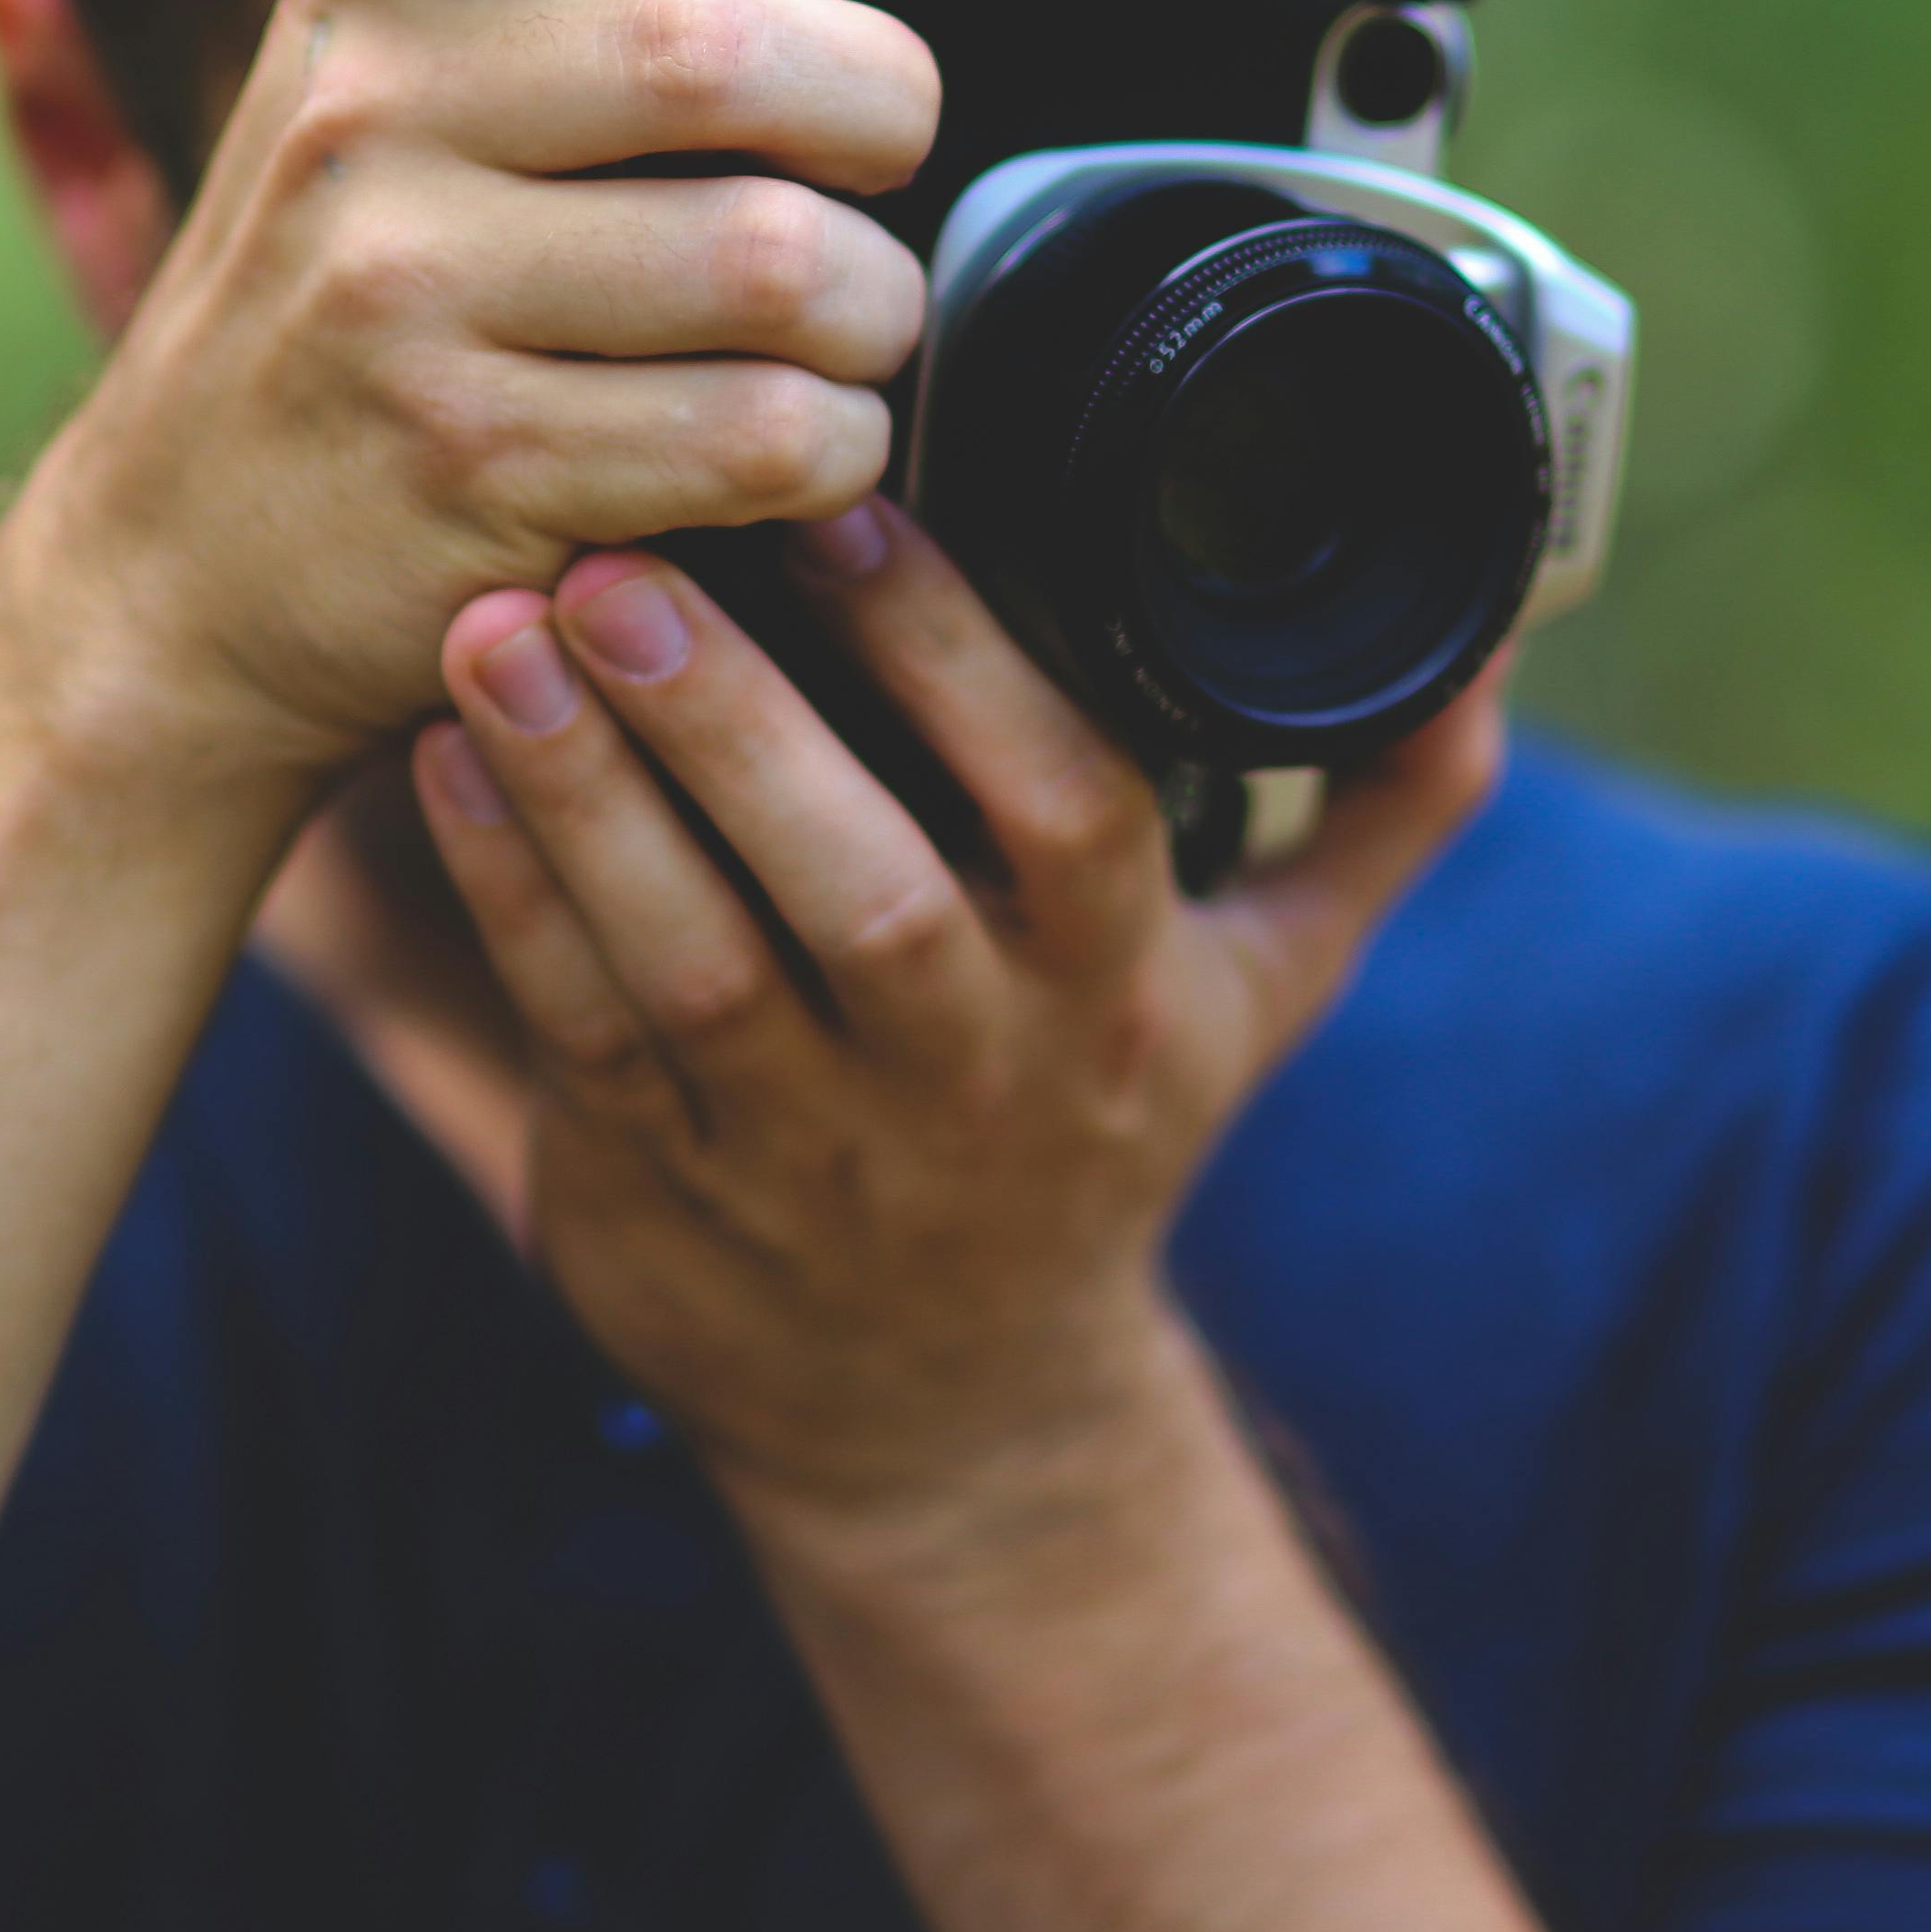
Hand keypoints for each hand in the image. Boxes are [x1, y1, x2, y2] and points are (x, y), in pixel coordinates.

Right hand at [0, 0, 940, 780]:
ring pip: (776, 263)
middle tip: (885, 158)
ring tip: (846, 327)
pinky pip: (763, 436)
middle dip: (886, 109)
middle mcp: (364, 119)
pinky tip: (797, 446)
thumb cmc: (348, 298)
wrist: (170, 579)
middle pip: (720, 49)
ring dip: (876, 311)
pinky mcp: (472, 476)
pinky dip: (837, 451)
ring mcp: (404, 302)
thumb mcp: (411, 74)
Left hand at [407, 501, 1501, 1554]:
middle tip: (616, 560)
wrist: (959, 1430)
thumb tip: (1493, 637)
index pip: (1070, 805)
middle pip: (866, 889)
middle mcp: (977, 1075)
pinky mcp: (669, 1199)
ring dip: (590, 801)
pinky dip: (506, 904)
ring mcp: (816, 1151)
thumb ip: (1376, 811)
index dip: (958, 659)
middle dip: (736, 724)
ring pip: (698, 967)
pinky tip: (436, 768)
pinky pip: (581, 1039)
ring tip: (494, 634)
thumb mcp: (1260, 994)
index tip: (850, 501)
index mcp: (1119, 992)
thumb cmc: (1101, 1141)